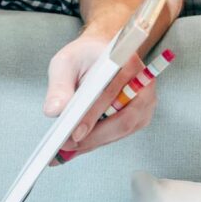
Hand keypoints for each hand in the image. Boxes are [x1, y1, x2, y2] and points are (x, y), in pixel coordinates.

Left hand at [44, 34, 156, 164]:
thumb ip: (59, 85)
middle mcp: (143, 82)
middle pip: (125, 118)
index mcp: (127, 62)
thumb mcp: (66, 62)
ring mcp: (146, 99)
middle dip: (94, 137)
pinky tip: (79, 145)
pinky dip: (99, 141)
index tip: (74, 133)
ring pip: (123, 129)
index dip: (93, 115)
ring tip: (67, 149)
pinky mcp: (141, 113)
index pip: (112, 93)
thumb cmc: (85, 56)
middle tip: (66, 146)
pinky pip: (121, 132)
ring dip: (95, 142)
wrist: (103, 52)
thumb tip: (54, 111)